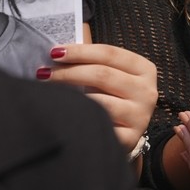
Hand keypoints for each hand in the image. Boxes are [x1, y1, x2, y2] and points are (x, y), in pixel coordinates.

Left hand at [40, 42, 157, 150]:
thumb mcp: (110, 75)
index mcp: (144, 70)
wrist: (123, 133)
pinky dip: (78, 118)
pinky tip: (62, 114)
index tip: (54, 52)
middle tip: (43, 73)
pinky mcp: (130, 138)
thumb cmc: (111, 97)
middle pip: (102, 75)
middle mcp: (146, 92)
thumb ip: (92, 61)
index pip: (109, 54)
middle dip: (68, 72)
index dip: (79, 51)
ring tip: (47, 93)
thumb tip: (57, 51)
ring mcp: (140, 116)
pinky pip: (98, 125)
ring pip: (99, 101)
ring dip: (69, 96)